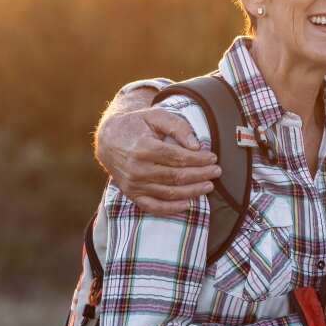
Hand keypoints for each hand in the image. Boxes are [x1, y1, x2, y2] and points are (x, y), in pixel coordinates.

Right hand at [97, 108, 220, 215]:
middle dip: (200, 175)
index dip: (199, 159)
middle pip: (176, 176)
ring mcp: (133, 184)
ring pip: (169, 193)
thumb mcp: (156, 116)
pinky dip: (171, 209)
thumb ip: (178, 127)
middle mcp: (137, 169)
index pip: (178, 158)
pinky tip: (188, 204)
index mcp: (143, 147)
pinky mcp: (131, 194)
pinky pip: (153, 206)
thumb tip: (196, 146)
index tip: (213, 157)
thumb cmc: (137, 125)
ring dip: (192, 191)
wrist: (108, 140)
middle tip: (217, 172)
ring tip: (209, 186)